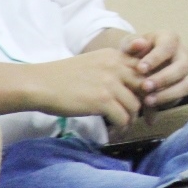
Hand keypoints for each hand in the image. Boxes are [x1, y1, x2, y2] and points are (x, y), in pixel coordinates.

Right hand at [21, 48, 145, 128]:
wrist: (39, 84)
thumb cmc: (62, 77)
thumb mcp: (93, 64)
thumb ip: (113, 70)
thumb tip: (131, 88)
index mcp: (115, 55)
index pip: (145, 70)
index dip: (148, 87)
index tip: (146, 101)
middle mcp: (116, 66)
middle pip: (145, 87)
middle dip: (146, 105)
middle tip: (142, 118)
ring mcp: (110, 83)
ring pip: (135, 106)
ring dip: (130, 119)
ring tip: (122, 126)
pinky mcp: (102, 100)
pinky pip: (123, 118)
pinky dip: (121, 128)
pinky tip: (114, 132)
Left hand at [119, 30, 187, 115]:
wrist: (134, 66)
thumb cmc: (132, 52)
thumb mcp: (128, 46)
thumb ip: (131, 44)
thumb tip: (139, 43)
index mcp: (170, 39)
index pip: (168, 46)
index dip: (155, 58)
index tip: (140, 69)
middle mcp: (182, 54)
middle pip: (182, 66)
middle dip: (163, 78)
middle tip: (144, 87)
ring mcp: (185, 72)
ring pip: (186, 84)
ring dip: (168, 94)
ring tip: (147, 101)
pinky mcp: (182, 88)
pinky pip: (180, 97)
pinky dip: (165, 103)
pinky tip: (149, 108)